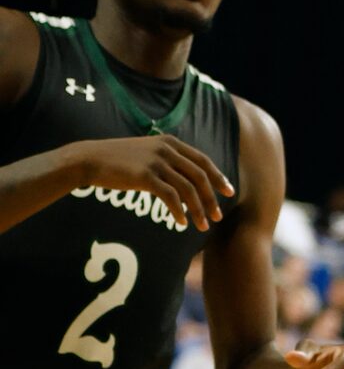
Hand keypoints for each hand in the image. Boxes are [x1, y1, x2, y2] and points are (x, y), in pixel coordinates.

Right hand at [65, 134, 233, 231]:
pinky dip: (179, 210)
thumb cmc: (119, 160)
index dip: (218, 177)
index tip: (229, 192)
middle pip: (200, 176)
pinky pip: (170, 196)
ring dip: (198, 209)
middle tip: (218, 216)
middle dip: (212, 197)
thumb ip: (166, 160)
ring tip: (202, 225)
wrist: (91, 159)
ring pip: (188, 188)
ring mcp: (157, 162)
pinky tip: (181, 222)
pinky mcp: (145, 176)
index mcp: (172, 143)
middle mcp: (168, 150)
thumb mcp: (147, 152)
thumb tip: (183, 178)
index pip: (203, 161)